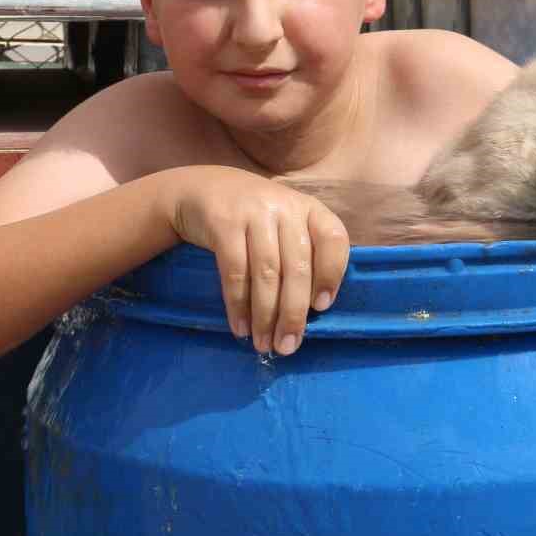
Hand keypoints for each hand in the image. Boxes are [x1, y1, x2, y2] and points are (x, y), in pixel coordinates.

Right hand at [156, 167, 349, 354]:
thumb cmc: (254, 218)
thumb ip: (302, 255)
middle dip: (293, 313)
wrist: (202, 189)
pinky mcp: (224, 223)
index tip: (321, 307)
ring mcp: (254, 212)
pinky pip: (235, 272)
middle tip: (287, 345)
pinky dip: (238, 305)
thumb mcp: (285, 224)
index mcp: (309, 208)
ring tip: (263, 344)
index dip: (331, 274)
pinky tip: (240, 327)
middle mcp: (285, 206)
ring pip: (266, 273)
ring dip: (265, 316)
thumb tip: (310, 311)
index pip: (333, 239)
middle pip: (297, 266)